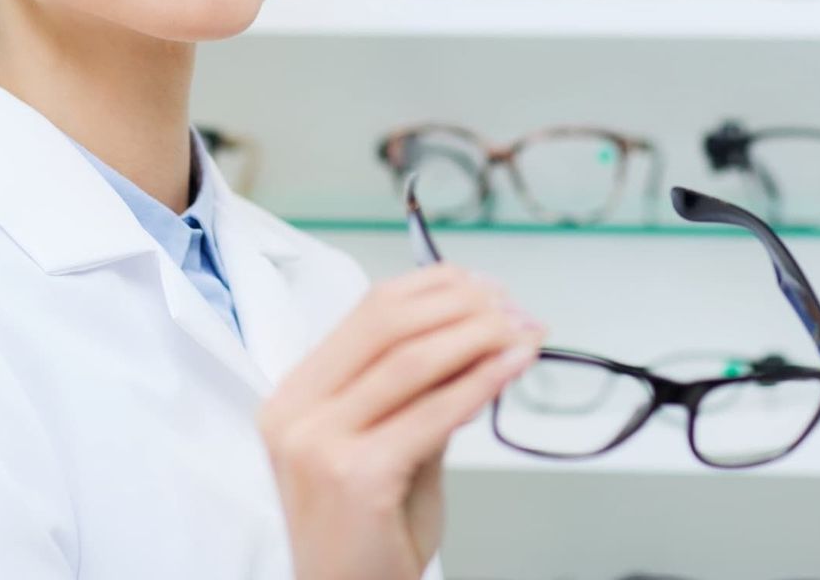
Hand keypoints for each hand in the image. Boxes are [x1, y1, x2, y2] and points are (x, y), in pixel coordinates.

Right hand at [259, 264, 542, 579]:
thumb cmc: (367, 534)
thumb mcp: (390, 447)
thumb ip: (422, 393)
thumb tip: (480, 334)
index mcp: (296, 394)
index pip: (369, 310)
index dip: (436, 287)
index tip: (486, 286)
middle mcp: (296, 412)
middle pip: (387, 322)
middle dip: (462, 305)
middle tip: (514, 307)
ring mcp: (319, 444)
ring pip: (411, 359)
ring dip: (480, 336)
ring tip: (523, 331)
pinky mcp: (355, 477)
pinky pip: (432, 413)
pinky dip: (481, 381)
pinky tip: (513, 366)